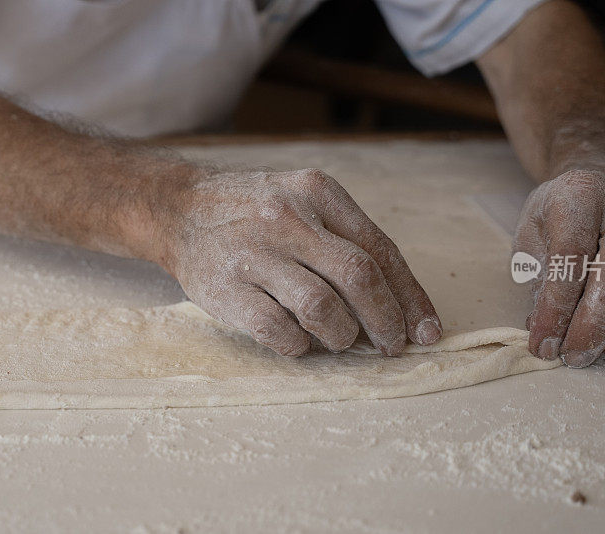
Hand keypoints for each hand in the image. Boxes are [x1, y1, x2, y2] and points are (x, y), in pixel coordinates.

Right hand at [156, 167, 440, 355]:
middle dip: (386, 321)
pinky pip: (280, 332)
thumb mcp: (305, 203)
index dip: (409, 296)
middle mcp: (288, 218)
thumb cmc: (256, 212)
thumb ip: (348, 240)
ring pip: (323, 309)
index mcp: (318, 192)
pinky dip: (300, 346)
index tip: (425, 330)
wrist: (179, 208)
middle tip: (392, 345)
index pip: (379, 249)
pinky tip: (300, 341)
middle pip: (359, 277)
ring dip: (342, 336)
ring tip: (339, 339)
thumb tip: (400, 305)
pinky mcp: (226, 289)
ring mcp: (254, 254)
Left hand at [515, 170, 604, 367]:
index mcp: (584, 194)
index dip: (556, 306)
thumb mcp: (532, 234)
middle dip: (595, 326)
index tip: (543, 342)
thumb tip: (546, 330)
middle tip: (573, 356)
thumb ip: (537, 278)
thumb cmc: (562, 216)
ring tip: (599, 353)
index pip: (572, 254)